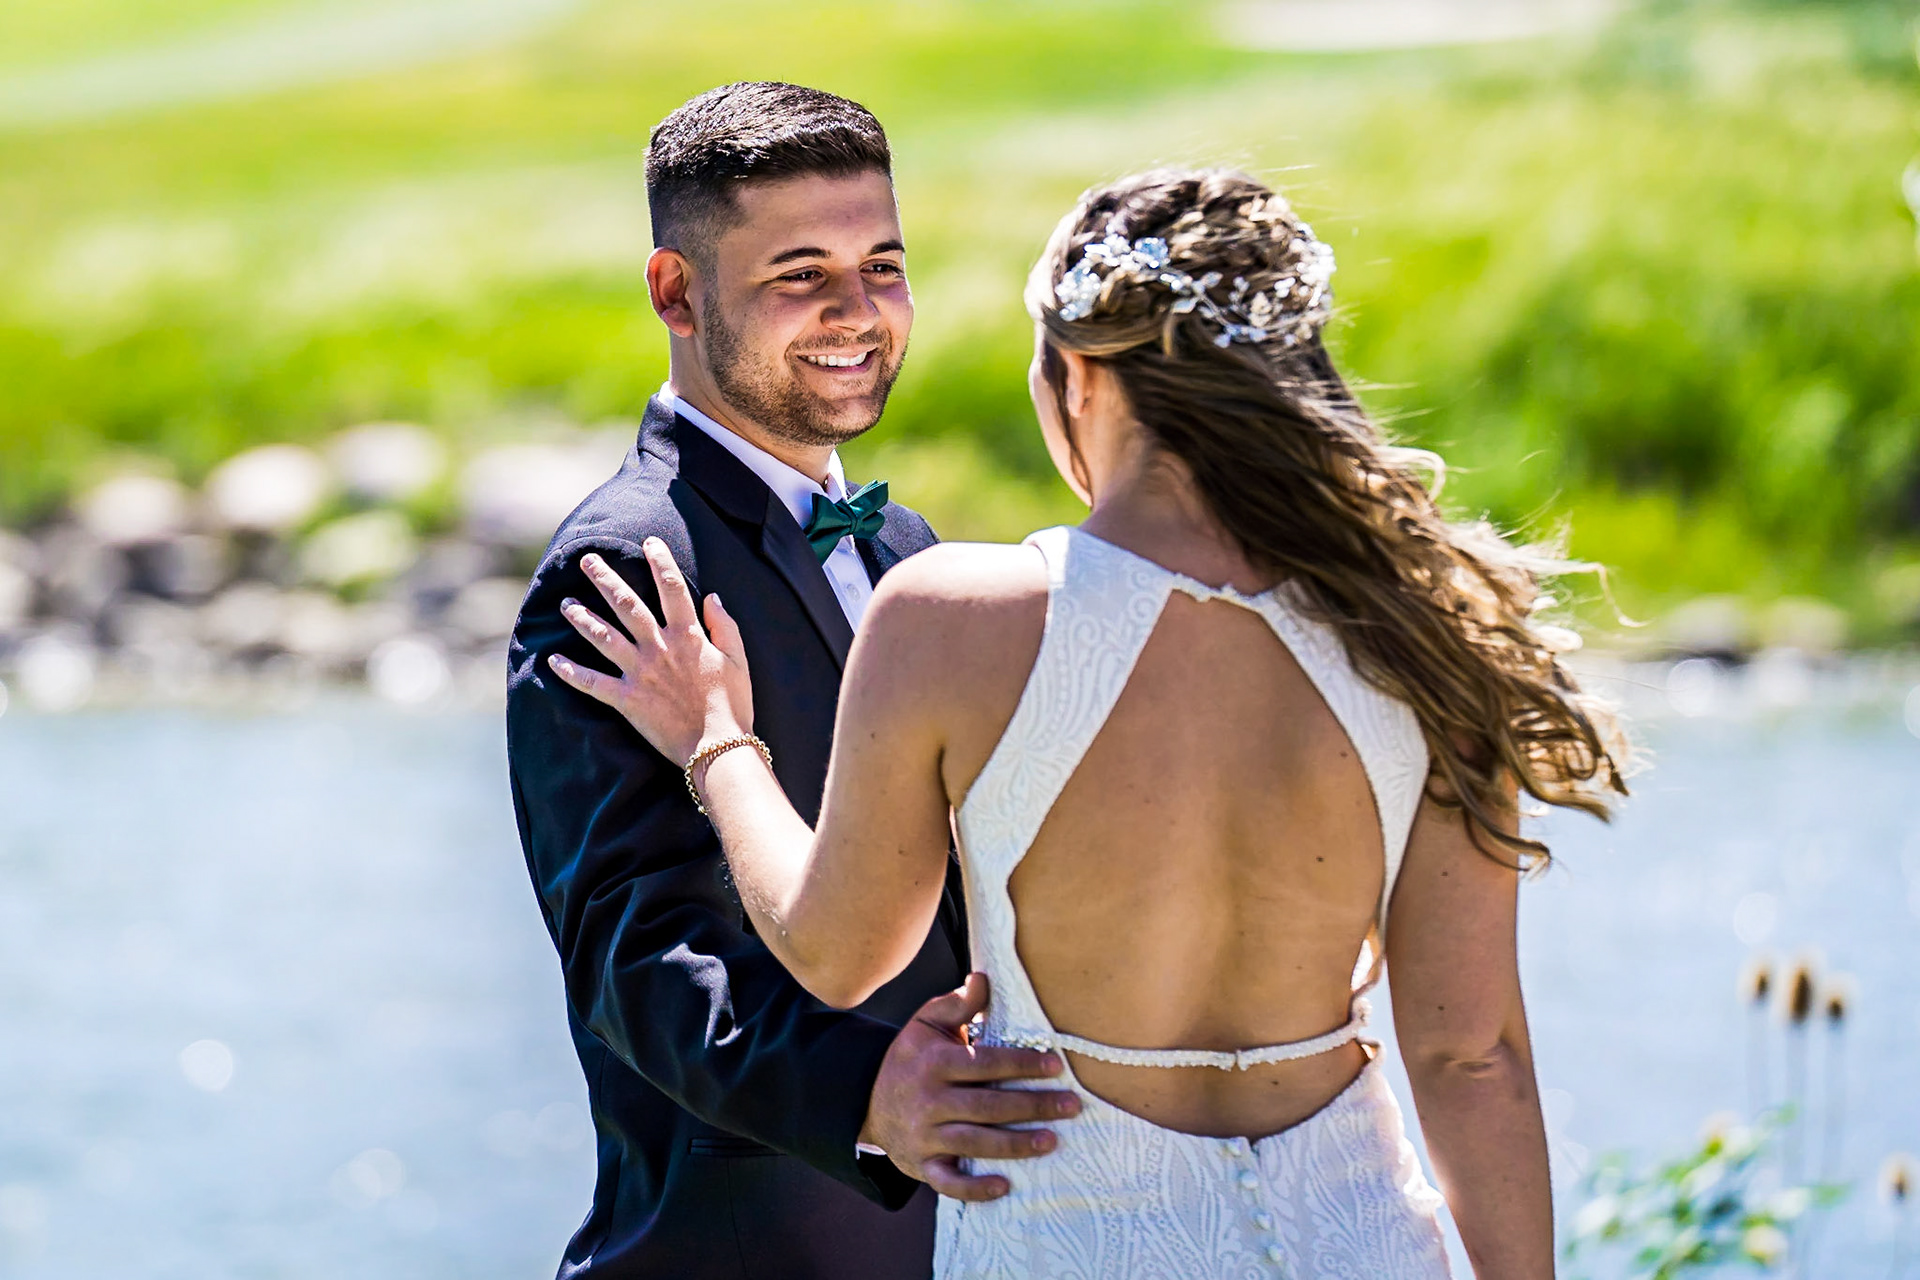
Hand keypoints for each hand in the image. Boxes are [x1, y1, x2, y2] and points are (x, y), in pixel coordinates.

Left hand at [548, 539, 753, 766]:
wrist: (718, 748)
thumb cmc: (732, 705)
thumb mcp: (738, 661)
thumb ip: (725, 626)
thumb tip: (712, 597)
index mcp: (689, 636)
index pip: (672, 589)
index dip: (660, 561)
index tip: (648, 542)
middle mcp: (660, 648)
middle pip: (627, 605)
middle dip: (605, 579)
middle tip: (587, 561)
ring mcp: (641, 673)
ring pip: (604, 637)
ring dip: (582, 618)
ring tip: (565, 603)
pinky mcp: (627, 700)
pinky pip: (593, 683)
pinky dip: (571, 673)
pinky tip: (552, 660)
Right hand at [859, 973, 1080, 1201]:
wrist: (865, 1100)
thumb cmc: (910, 1058)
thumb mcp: (925, 1024)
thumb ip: (956, 1004)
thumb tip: (984, 978)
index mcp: (934, 1062)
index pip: (984, 1063)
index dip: (1021, 1064)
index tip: (1056, 1066)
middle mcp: (928, 1100)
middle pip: (987, 1106)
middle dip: (1032, 1106)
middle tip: (1071, 1106)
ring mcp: (924, 1136)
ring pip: (974, 1142)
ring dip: (1015, 1145)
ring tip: (1051, 1141)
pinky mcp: (921, 1165)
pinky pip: (948, 1183)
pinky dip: (974, 1188)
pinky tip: (1004, 1186)